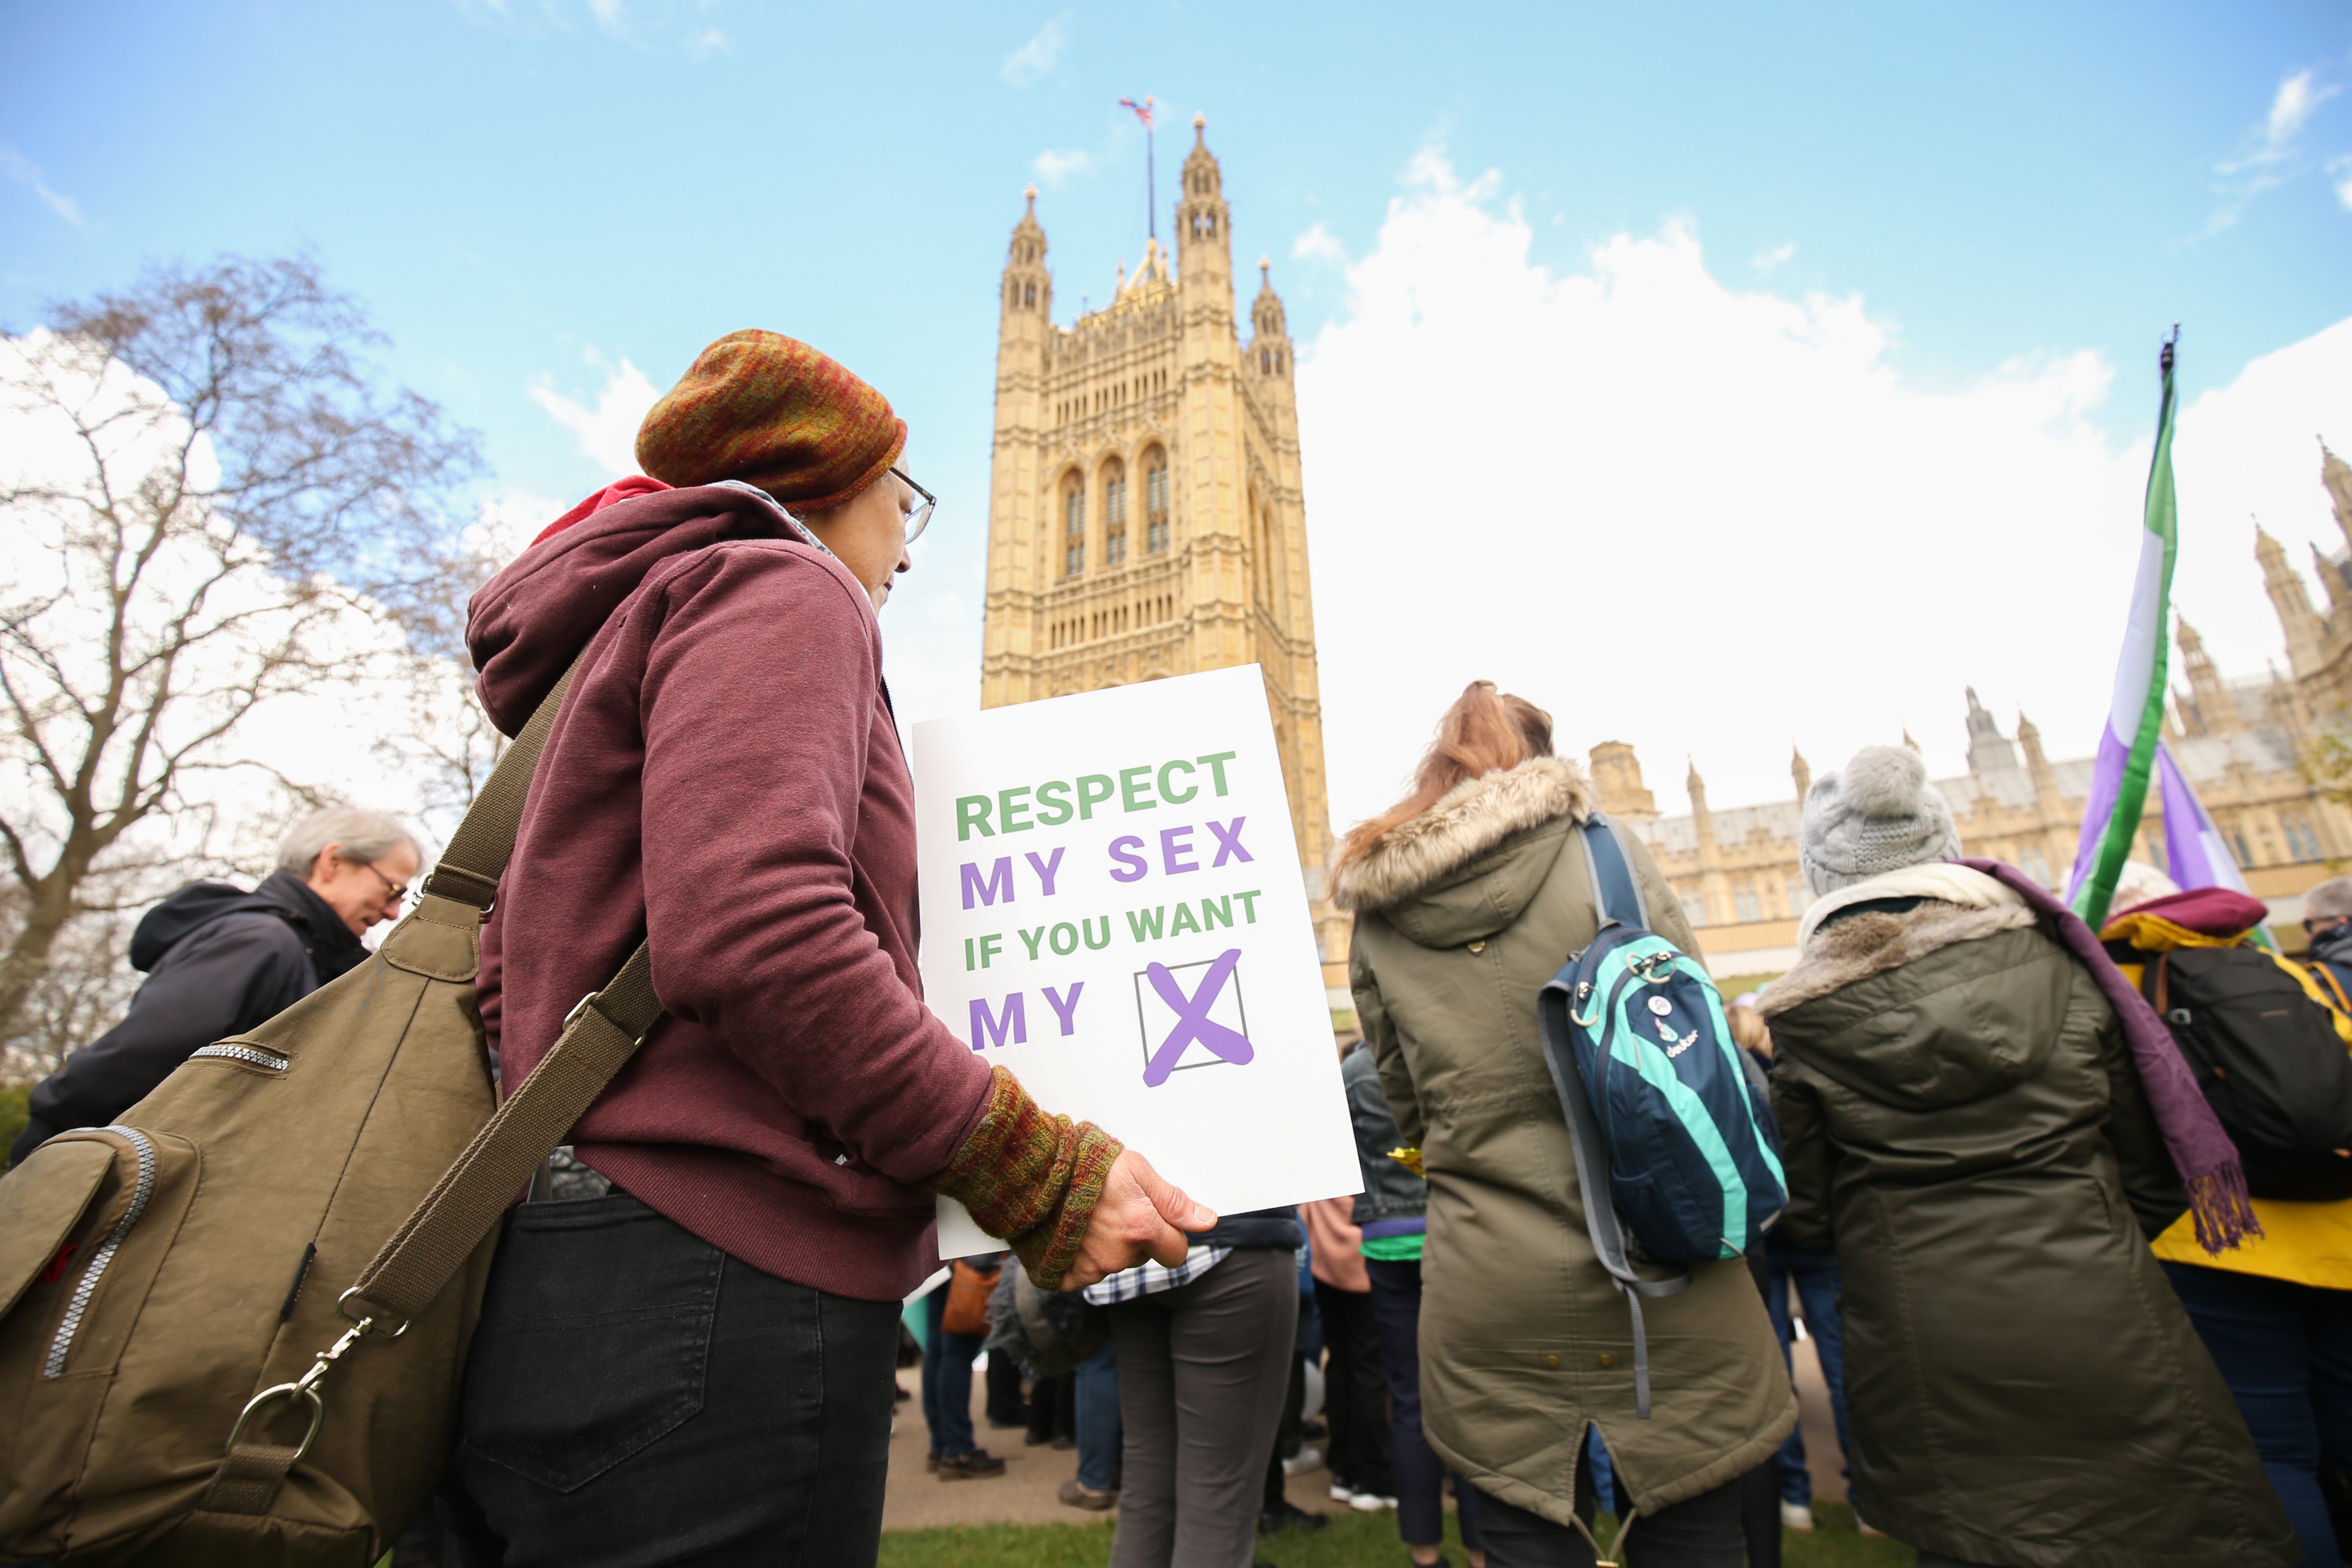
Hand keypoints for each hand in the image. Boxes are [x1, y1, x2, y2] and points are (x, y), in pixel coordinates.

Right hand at [1058, 1150, 1216, 1289]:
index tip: (1153, 1219)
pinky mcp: (1068, 1275)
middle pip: (1143, 1256)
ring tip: (1088, 1215)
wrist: (1035, 1171)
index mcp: (1141, 1229)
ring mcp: (1091, 1268)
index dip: (1169, 1235)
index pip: (1176, 1253)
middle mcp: (1118, 1255)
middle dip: (1136, 1237)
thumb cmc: (1085, 1164)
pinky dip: (1082, 1257)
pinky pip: (1087, 1274)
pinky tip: (1074, 1232)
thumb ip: (1174, 1201)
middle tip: (1114, 1208)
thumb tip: (1208, 1222)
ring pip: (1114, 1263)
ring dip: (1108, 1245)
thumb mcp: (1137, 1171)